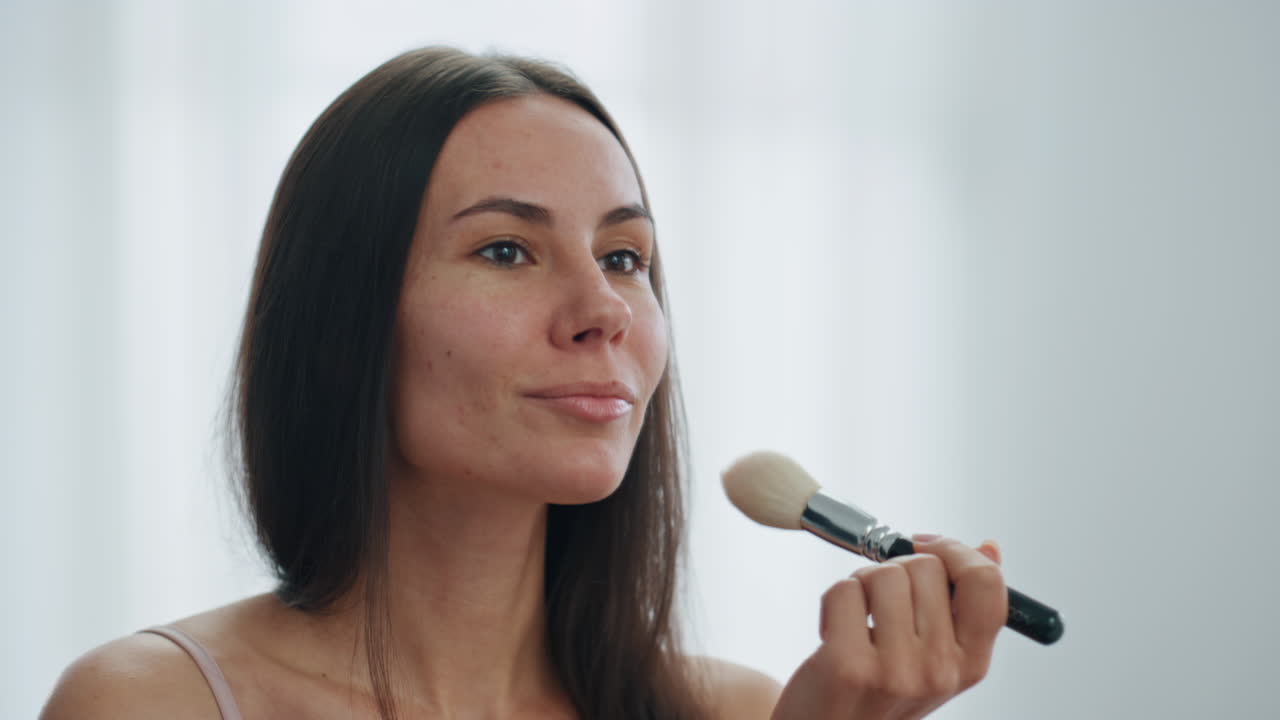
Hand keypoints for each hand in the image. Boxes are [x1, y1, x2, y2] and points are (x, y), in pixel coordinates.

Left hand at [770, 537, 1006, 719]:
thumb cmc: (880, 689)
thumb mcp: (934, 656)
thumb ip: (963, 607)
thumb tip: (989, 548)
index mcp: (971, 665)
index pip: (986, 585)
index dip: (957, 551)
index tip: (926, 545)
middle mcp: (940, 671)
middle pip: (926, 567)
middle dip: (895, 569)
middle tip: (880, 603)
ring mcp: (897, 671)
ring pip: (883, 574)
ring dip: (861, 584)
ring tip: (857, 620)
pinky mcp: (849, 667)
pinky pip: (844, 590)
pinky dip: (832, 601)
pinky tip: (833, 634)